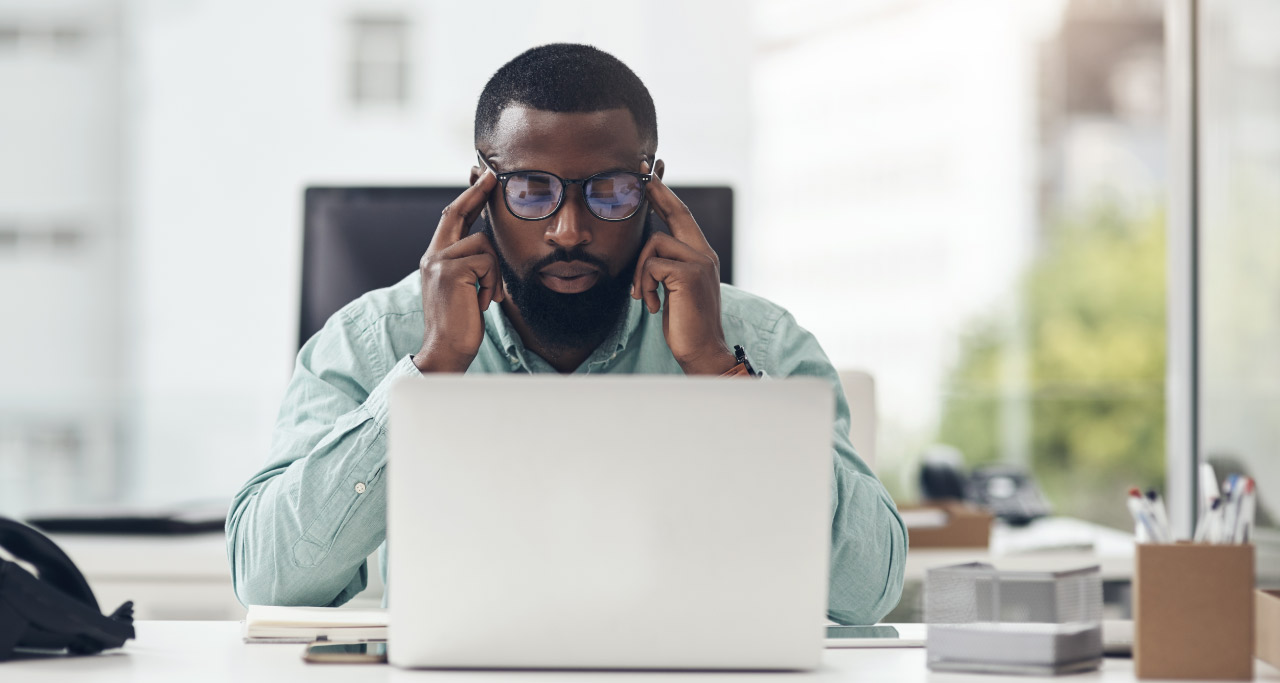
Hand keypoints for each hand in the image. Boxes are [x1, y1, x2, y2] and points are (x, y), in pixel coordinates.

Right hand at [412, 169, 502, 373]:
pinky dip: (493, 284)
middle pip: (457, 212)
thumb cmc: (461, 324)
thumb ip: (469, 265)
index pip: (451, 219)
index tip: (482, 179)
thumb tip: (488, 243)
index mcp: (435, 259)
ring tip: (488, 297)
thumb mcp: (464, 288)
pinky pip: (488, 263)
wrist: (446, 350)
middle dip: (477, 192)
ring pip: (484, 245)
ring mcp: (439, 262)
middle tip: (492, 175)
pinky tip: (484, 302)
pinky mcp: (450, 271)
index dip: (468, 198)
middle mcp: (432, 256)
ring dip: (495, 273)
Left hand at [632, 164, 736, 375]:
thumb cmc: (686, 324)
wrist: (702, 351)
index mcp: (701, 255)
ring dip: (639, 271)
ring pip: (654, 243)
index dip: (666, 195)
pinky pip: (652, 265)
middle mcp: (704, 253)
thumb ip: (668, 266)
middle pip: (678, 212)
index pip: (682, 217)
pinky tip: (651, 305)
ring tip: (642, 296)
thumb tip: (648, 250)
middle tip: (642, 174)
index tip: (651, 176)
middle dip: (657, 192)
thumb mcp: (675, 289)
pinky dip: (644, 285)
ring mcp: (700, 262)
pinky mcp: (690, 274)